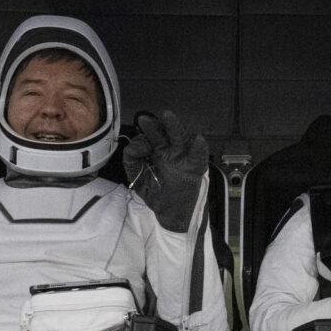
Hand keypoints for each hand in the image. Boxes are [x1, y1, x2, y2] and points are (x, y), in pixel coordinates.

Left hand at [123, 109, 208, 231]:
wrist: (171, 214)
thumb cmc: (156, 193)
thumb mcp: (138, 178)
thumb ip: (131, 161)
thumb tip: (134, 146)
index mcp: (157, 150)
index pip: (150, 137)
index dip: (142, 138)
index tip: (138, 147)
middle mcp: (171, 150)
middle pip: (165, 133)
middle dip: (155, 126)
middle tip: (144, 120)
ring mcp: (184, 157)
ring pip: (181, 138)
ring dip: (175, 127)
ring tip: (167, 117)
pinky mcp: (196, 168)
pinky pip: (199, 156)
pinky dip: (199, 148)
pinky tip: (197, 139)